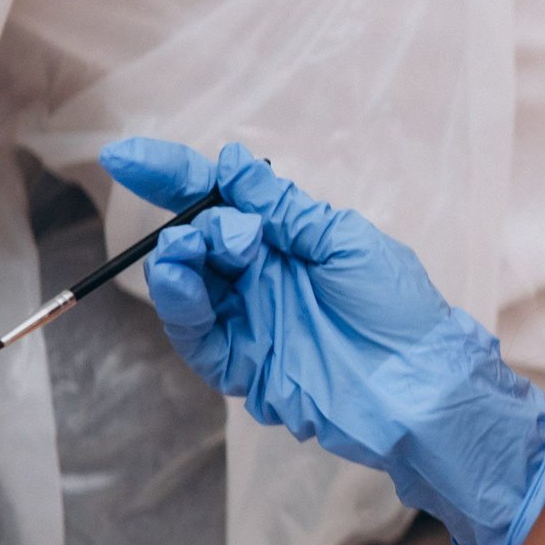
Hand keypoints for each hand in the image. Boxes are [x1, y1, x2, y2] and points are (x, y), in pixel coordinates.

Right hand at [99, 138, 544, 544]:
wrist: (422, 386)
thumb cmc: (399, 310)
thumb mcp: (345, 242)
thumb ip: (282, 208)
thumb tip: (229, 161)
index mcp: (289, 241)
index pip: (219, 201)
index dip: (171, 177)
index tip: (123, 158)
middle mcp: (261, 278)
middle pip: (196, 241)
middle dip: (197, 226)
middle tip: (233, 237)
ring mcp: (249, 320)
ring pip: (185, 286)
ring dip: (178, 262)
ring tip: (190, 252)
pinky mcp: (242, 365)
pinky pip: (195, 335)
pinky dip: (180, 307)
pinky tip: (184, 285)